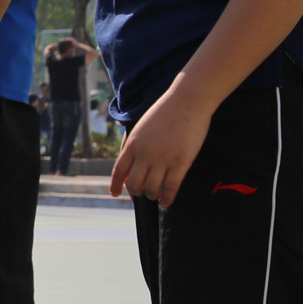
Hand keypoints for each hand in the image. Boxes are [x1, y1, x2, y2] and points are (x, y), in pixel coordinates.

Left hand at [109, 88, 211, 208]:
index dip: (116, 185)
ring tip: (155, 196)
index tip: (115, 193)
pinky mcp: (181, 162)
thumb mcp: (140, 127)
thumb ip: (133, 145)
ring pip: (152, 189)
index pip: (118, 171)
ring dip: (152, 196)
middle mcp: (144, 154)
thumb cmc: (165, 112)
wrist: (187, 101)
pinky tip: (166, 202)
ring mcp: (162, 159)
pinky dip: (167, 198)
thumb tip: (129, 164)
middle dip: (136, 192)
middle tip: (142, 194)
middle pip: (134, 184)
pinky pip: (171, 187)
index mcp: (132, 144)